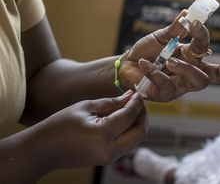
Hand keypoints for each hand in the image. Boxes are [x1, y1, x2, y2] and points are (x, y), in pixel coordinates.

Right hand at [32, 90, 146, 169]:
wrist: (43, 150)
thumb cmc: (60, 125)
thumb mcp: (85, 107)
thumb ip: (112, 103)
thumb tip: (131, 96)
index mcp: (102, 134)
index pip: (129, 116)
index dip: (137, 103)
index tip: (139, 92)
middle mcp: (109, 150)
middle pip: (140, 132)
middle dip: (143, 115)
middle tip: (138, 102)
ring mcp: (109, 158)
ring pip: (136, 140)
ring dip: (138, 124)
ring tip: (130, 109)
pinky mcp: (108, 160)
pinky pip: (127, 145)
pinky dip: (130, 132)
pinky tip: (123, 119)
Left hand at [120, 10, 219, 100]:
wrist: (126, 65)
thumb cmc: (147, 51)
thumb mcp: (160, 37)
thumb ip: (174, 29)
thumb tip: (187, 14)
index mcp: (191, 55)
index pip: (207, 49)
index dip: (206, 37)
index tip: (197, 24)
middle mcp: (190, 71)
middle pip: (216, 75)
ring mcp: (180, 85)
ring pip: (198, 82)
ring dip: (187, 68)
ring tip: (169, 61)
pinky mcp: (165, 94)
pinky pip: (167, 86)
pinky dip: (155, 73)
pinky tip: (144, 63)